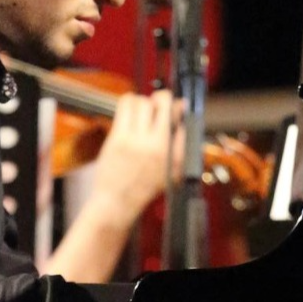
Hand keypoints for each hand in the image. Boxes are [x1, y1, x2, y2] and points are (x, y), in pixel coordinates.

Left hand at [89, 90, 183, 224]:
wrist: (118, 202)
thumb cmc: (144, 188)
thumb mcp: (173, 172)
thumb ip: (181, 146)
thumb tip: (184, 122)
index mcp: (173, 153)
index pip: (182, 117)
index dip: (180, 106)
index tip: (177, 105)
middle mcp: (157, 144)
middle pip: (163, 103)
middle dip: (162, 99)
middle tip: (158, 104)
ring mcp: (135, 140)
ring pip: (142, 103)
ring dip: (143, 102)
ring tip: (142, 112)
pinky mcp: (118, 137)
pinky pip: (124, 107)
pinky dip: (128, 102)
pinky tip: (130, 110)